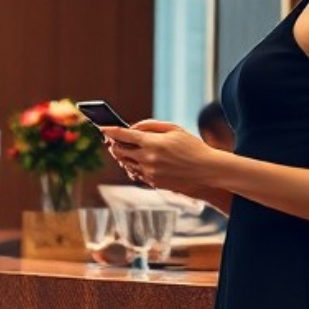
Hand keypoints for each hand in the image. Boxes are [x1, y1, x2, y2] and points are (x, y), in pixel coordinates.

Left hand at [99, 120, 221, 193]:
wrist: (206, 170)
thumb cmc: (192, 146)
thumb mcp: (174, 129)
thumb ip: (151, 126)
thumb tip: (133, 127)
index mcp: (152, 143)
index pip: (123, 135)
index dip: (110, 130)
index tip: (102, 127)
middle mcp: (148, 158)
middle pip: (119, 151)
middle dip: (113, 144)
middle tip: (112, 139)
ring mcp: (149, 172)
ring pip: (125, 164)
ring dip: (121, 156)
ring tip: (121, 149)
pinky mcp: (153, 182)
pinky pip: (135, 173)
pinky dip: (131, 166)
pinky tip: (133, 161)